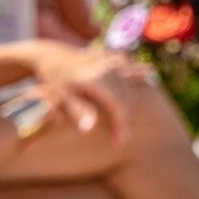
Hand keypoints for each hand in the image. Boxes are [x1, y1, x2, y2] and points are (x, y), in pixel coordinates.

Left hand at [25, 44, 144, 142]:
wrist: (52, 56)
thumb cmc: (54, 83)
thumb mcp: (61, 98)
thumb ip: (77, 112)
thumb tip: (89, 129)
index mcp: (98, 80)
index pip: (119, 106)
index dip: (122, 125)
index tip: (120, 142)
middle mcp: (110, 68)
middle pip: (127, 97)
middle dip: (126, 117)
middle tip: (121, 134)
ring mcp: (114, 60)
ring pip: (132, 84)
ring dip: (133, 100)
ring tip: (129, 117)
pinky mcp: (115, 56)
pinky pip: (132, 70)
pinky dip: (138, 79)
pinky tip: (146, 80)